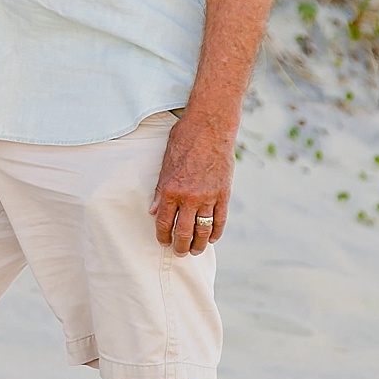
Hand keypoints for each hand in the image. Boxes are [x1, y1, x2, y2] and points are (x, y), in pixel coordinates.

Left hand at [152, 117, 234, 253]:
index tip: (163, 242)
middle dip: (180, 246)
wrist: (210, 126)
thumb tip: (154, 211)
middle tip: (179, 252)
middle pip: (184, 232)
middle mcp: (189, 197)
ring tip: (195, 250)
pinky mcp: (224, 194)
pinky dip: (216, 232)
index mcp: (170, 189)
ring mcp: (208, 197)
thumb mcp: (165, 162)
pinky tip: (212, 238)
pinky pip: (220, 220)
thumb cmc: (185, 139)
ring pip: (203, 230)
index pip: (164, 223)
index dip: (163, 237)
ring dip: (199, 244)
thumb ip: (161, 189)